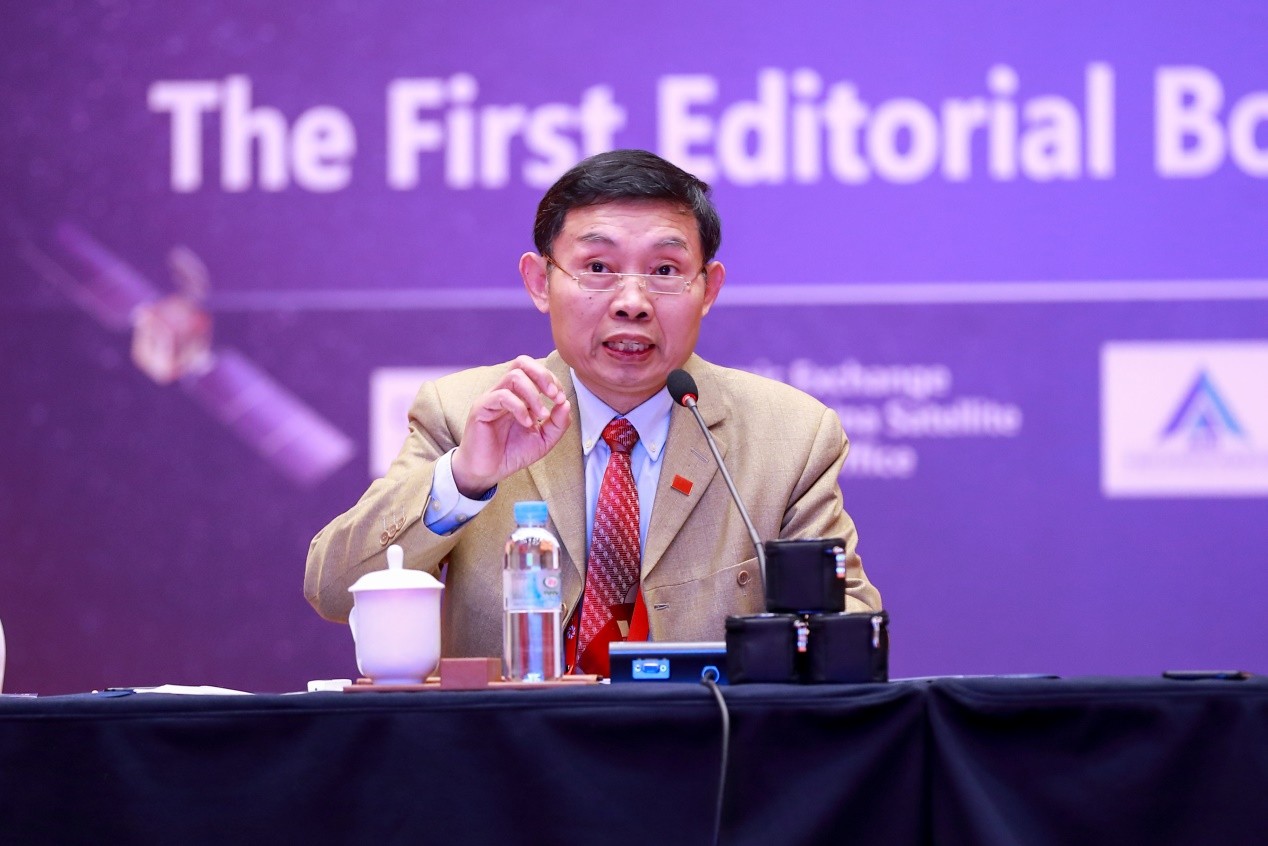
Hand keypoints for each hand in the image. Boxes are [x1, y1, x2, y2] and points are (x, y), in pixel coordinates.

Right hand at [450, 356, 571, 497]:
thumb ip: (558, 423)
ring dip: (534, 394)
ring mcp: (492, 398)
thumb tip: (566, 403)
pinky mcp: (481, 408)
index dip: (552, 381)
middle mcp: (505, 392)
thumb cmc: (512, 453)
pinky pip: (501, 395)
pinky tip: (526, 423)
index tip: (561, 400)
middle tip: (554, 395)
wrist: (488, 472)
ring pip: (514, 376)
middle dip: (543, 375)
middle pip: (522, 362)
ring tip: (541, 415)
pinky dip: (520, 407)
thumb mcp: (544, 440)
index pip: (535, 372)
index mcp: (519, 395)